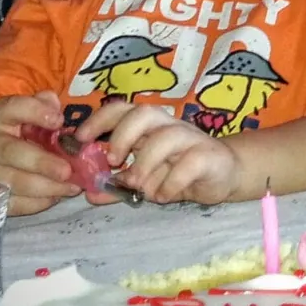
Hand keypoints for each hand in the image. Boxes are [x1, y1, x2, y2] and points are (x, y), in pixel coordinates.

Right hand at [0, 92, 80, 215]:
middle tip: (67, 170)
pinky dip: (39, 202)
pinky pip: (15, 204)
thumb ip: (45, 105)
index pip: (11, 108)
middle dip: (41, 163)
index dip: (35, 112)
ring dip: (47, 187)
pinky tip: (56, 196)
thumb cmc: (20, 132)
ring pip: (13, 183)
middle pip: (9, 152)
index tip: (59, 120)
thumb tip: (56, 107)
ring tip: (72, 186)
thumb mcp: (31, 113)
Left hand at [78, 104, 239, 205]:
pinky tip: (164, 196)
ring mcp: (191, 139)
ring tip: (140, 187)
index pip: (121, 109)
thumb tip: (88, 193)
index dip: (98, 120)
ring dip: (146, 163)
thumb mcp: (145, 179)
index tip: (80, 139)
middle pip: (144, 113)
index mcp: (149, 126)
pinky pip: (190, 163)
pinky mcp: (210, 156)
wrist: (225, 174)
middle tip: (115, 160)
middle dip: (123, 135)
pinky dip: (172, 183)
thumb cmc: (180, 172)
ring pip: (166, 137)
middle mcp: (169, 126)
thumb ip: (117, 185)